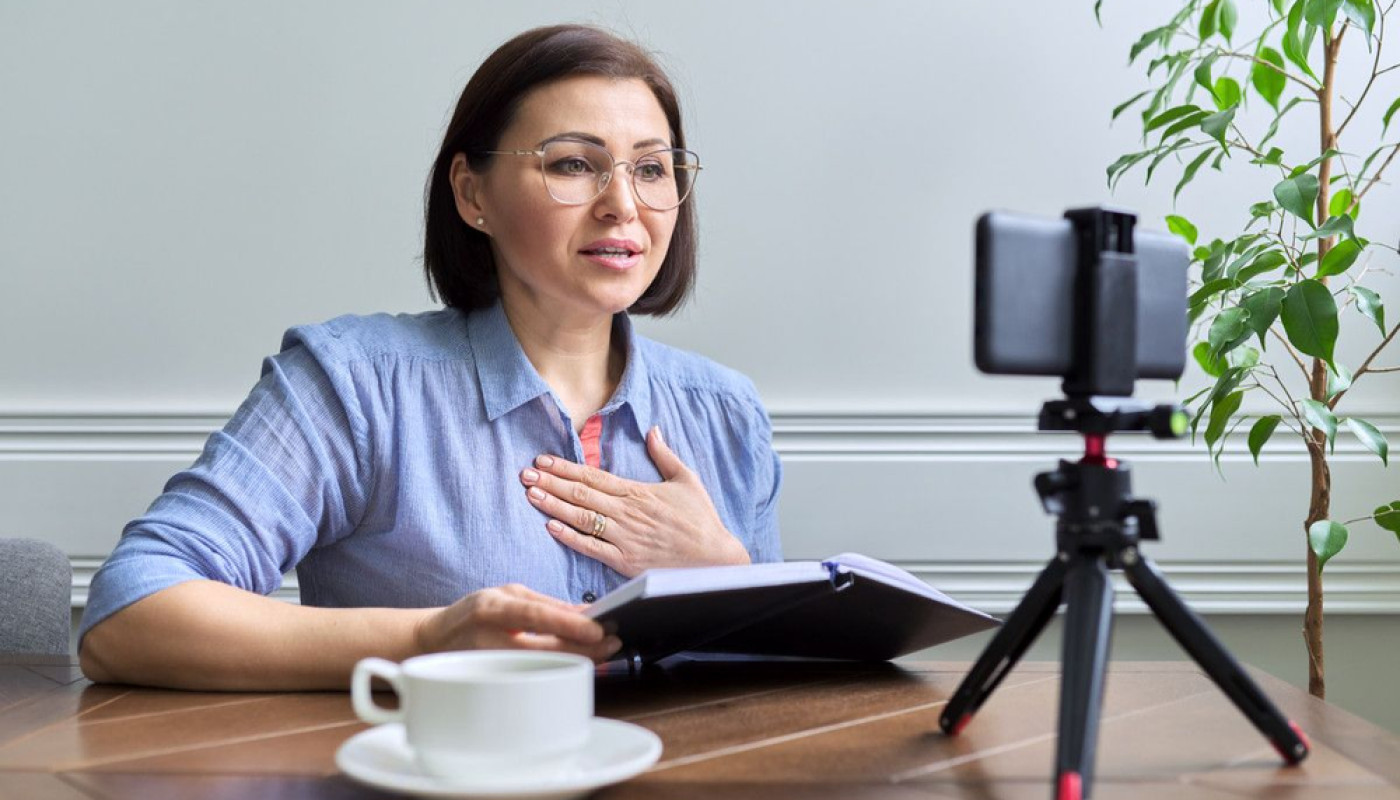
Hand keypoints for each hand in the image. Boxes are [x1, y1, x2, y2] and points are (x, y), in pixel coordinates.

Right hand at [414, 584, 620, 662]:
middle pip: (544, 649)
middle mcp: (489, 638)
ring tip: (603, 652)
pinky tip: (579, 665)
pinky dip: (560, 671)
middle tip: (612, 642)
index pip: (535, 616)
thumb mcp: (506, 594)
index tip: (598, 629)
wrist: (432, 641)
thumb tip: (585, 613)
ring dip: (577, 660)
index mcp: (492, 608)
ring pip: (543, 668)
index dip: (568, 625)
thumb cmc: (474, 613)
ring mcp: (491, 665)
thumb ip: (545, 603)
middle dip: (584, 648)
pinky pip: (535, 678)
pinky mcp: (493, 684)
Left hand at [520, 426, 750, 576]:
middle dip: (550, 483)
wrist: (714, 559)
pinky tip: (550, 526)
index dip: (565, 467)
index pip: (593, 475)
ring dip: (553, 505)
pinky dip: (569, 537)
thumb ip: (665, 455)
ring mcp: (624, 538)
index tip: (543, 460)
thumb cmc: (701, 519)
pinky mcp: (625, 561)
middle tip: (524, 474)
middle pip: (580, 494)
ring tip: (530, 495)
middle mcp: (626, 513)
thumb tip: (653, 430)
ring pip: (580, 518)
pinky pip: (591, 548)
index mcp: (638, 492)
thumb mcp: (687, 480)